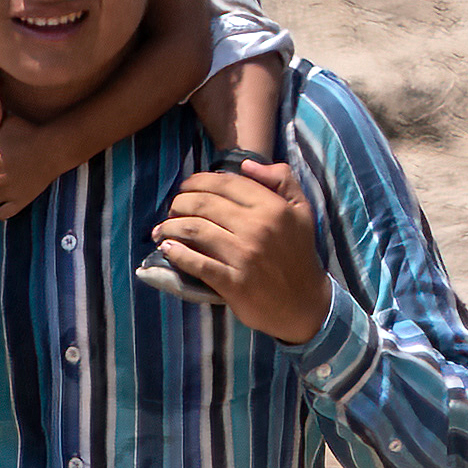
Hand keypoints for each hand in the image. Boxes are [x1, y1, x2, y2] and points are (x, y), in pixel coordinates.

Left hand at [149, 156, 328, 342]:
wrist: (304, 303)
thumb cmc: (298, 254)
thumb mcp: (301, 210)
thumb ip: (281, 179)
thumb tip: (246, 164)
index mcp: (272, 207)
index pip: (226, 183)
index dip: (199, 181)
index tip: (186, 186)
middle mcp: (257, 228)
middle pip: (204, 204)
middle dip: (180, 202)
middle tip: (173, 208)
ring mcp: (244, 256)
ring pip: (195, 230)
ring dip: (171, 226)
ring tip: (162, 229)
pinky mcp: (233, 283)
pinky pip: (197, 263)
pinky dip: (177, 254)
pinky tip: (167, 249)